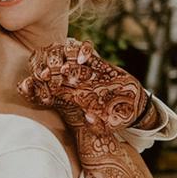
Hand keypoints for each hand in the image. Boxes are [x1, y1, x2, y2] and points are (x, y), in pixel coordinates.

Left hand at [18, 38, 146, 132]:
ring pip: (70, 61)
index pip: (54, 92)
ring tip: (65, 67)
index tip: (42, 91)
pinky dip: (84, 51)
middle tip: (45, 74)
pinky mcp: (101, 64)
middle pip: (57, 75)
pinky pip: (87, 51)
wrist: (133, 107)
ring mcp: (89, 73)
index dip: (45, 90)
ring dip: (64, 62)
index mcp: (74, 100)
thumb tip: (88, 117)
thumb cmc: (117, 120)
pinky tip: (83, 58)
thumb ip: (97, 125)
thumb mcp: (107, 127)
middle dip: (50, 73)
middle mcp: (78, 85)